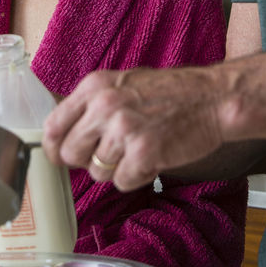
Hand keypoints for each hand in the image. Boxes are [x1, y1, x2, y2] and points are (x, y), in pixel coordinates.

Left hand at [42, 66, 225, 191]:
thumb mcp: (122, 84)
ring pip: (97, 172)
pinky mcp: (143, 153)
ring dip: (118, 168)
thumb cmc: (170, 93)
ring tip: (141, 148)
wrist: (212, 98)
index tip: (59, 157)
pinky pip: (122, 182)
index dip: (54, 148)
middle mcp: (104, 106)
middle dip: (88, 160)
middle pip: (70, 154)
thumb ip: (91, 106)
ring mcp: (123, 130)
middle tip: (113, 152)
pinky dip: (138, 177)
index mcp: (94, 86)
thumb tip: (62, 136)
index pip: (53, 126)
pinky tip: (154, 157)